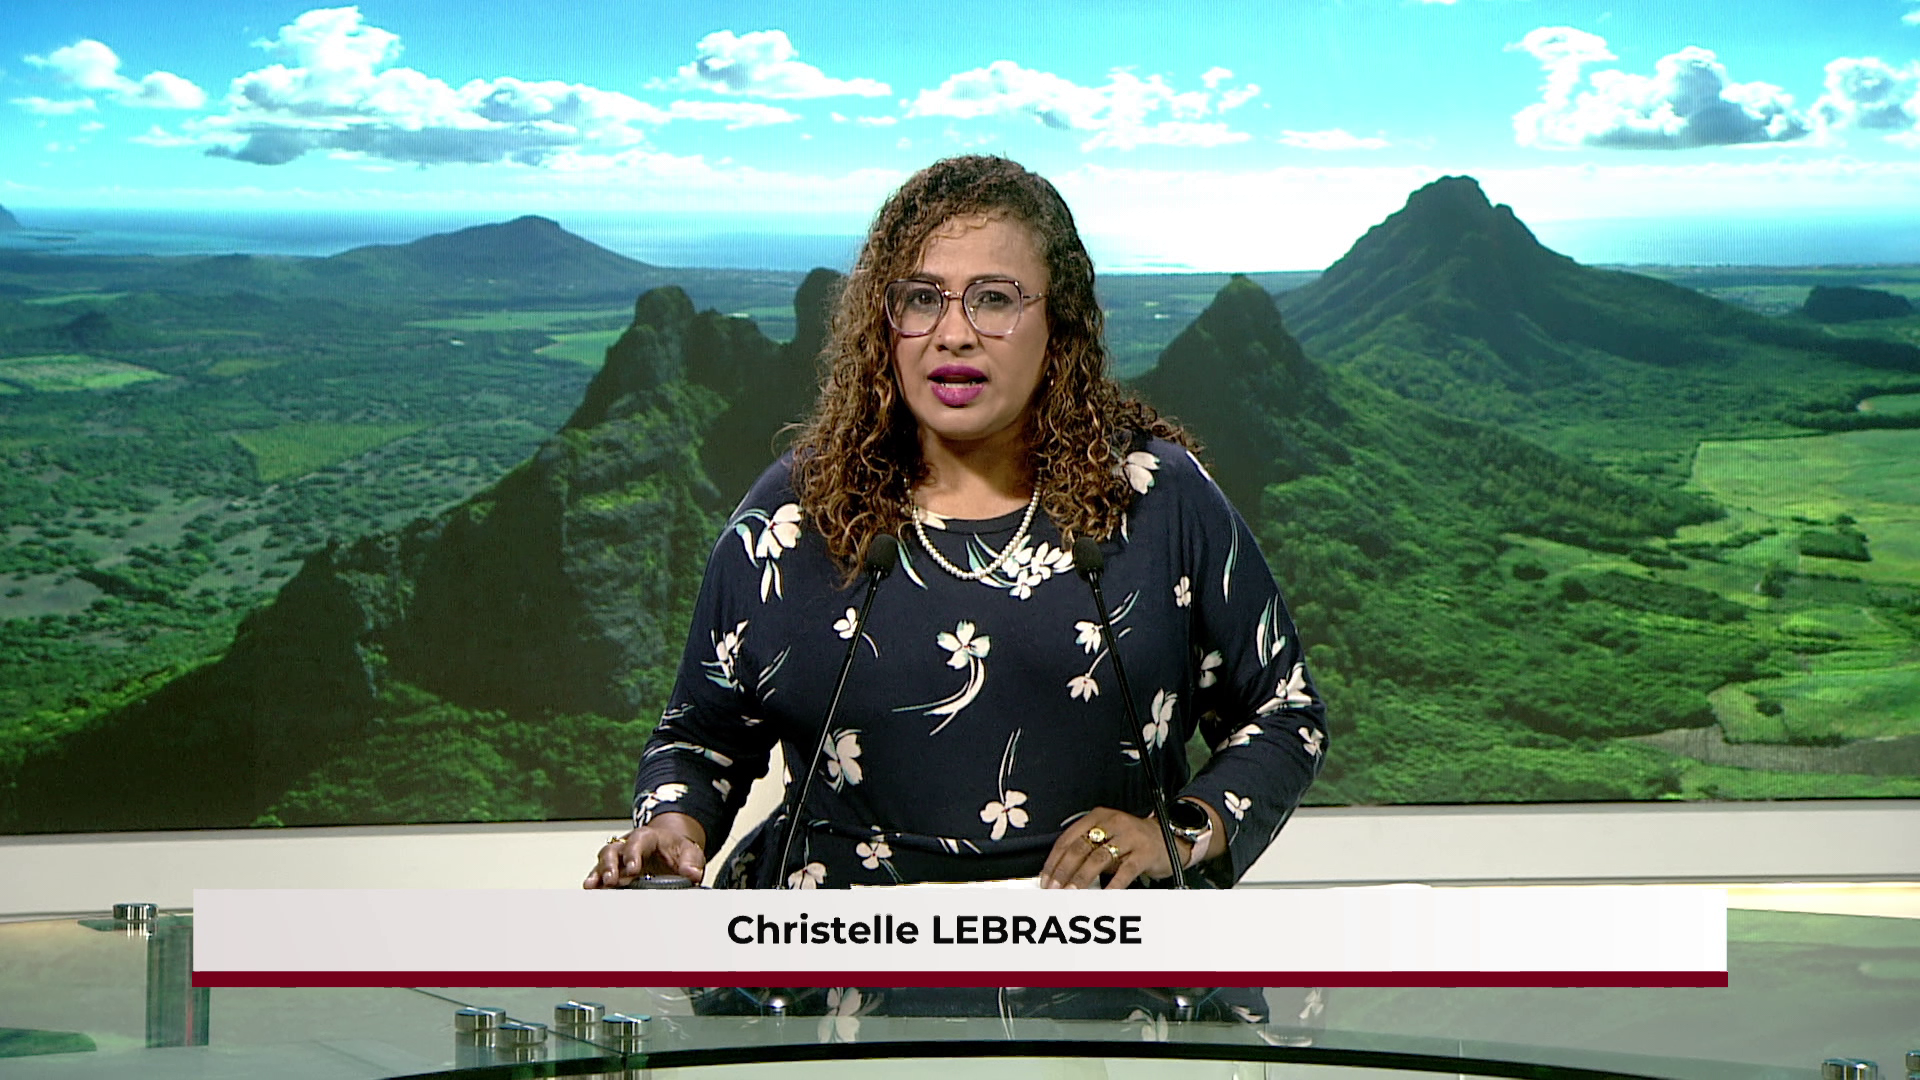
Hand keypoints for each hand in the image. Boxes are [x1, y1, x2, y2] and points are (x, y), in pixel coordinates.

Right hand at [583, 812, 707, 887]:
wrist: (672, 850)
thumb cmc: (678, 851)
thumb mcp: (690, 853)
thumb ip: (691, 863)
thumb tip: (692, 874)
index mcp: (648, 837)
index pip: (638, 841)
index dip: (633, 854)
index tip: (633, 869)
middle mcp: (629, 844)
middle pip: (614, 849)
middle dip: (610, 865)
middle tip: (611, 881)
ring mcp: (619, 856)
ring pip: (603, 859)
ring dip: (598, 873)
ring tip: (593, 886)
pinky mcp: (615, 869)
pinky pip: (600, 872)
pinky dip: (595, 880)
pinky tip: (590, 889)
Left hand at [1040, 808, 1184, 890]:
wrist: (1169, 837)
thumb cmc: (1133, 840)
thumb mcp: (1107, 838)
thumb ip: (1087, 850)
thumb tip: (1060, 874)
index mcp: (1097, 817)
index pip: (1068, 838)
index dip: (1054, 861)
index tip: (1045, 878)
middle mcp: (1112, 823)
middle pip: (1080, 848)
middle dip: (1063, 871)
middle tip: (1054, 888)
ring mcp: (1130, 836)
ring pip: (1098, 858)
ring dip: (1081, 878)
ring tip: (1071, 893)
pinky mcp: (1144, 852)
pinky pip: (1125, 870)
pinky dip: (1113, 884)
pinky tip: (1104, 894)